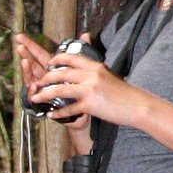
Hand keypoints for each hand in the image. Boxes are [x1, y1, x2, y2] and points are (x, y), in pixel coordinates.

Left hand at [23, 46, 143, 130]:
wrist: (137, 106)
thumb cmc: (124, 93)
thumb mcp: (109, 75)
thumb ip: (95, 70)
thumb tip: (86, 69)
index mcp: (95, 66)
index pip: (71, 58)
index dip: (56, 59)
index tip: (49, 63)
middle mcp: (91, 75)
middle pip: (61, 73)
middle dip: (46, 78)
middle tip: (37, 82)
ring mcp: (89, 90)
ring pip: (60, 90)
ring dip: (45, 94)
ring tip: (35, 98)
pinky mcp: (90, 104)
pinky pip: (69, 108)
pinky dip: (58, 112)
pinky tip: (51, 115)